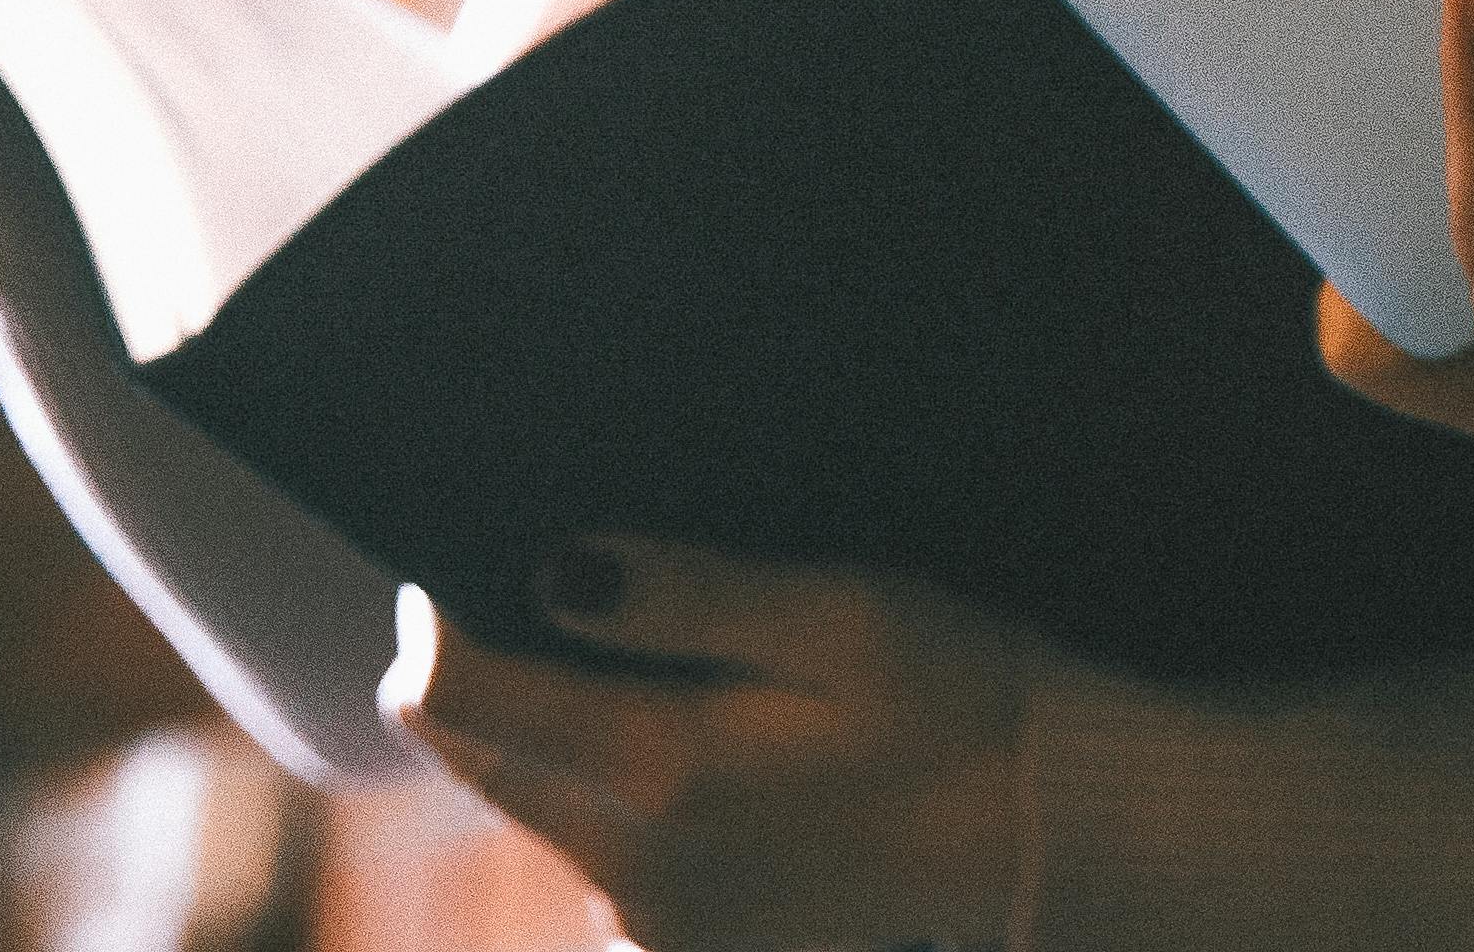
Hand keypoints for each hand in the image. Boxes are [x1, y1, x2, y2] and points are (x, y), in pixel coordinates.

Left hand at [385, 544, 1026, 951]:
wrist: (1046, 828)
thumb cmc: (959, 697)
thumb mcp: (844, 613)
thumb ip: (690, 594)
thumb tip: (551, 571)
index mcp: (657, 767)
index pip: (451, 700)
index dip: (427, 619)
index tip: (450, 559)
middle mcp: (629, 862)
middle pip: (477, 757)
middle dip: (483, 672)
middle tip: (552, 592)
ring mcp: (656, 916)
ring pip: (538, 804)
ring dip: (553, 732)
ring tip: (649, 658)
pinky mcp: (691, 941)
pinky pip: (603, 853)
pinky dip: (615, 789)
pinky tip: (713, 744)